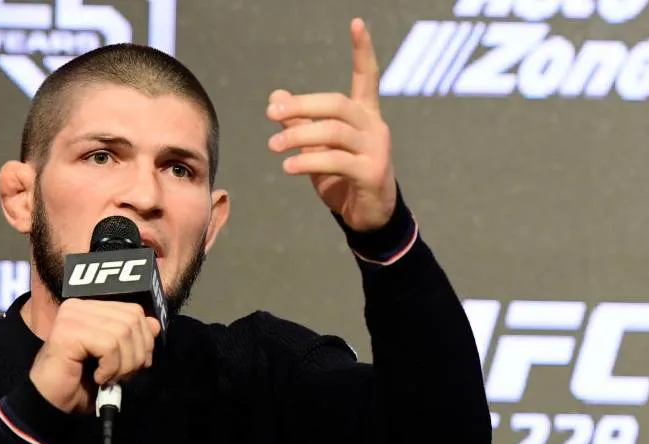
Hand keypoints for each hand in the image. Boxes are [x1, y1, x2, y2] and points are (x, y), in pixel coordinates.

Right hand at [29, 299, 160, 413]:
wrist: (51, 404)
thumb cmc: (81, 382)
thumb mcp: (116, 358)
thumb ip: (133, 338)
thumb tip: (154, 324)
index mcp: (90, 308)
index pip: (133, 310)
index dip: (143, 339)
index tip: (136, 364)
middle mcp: (78, 307)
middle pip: (132, 320)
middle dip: (136, 354)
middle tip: (122, 375)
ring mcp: (71, 317)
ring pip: (122, 333)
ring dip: (123, 364)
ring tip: (109, 378)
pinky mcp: (67, 332)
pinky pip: (108, 345)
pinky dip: (111, 367)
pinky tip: (98, 378)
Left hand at [266, 18, 396, 231]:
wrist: (368, 216)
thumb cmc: (343, 177)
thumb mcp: (319, 148)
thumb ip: (301, 122)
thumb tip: (275, 96)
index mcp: (365, 115)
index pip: (367, 76)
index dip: (363, 50)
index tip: (356, 23)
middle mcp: (374, 127)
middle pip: (337, 104)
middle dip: (301, 106)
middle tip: (271, 114)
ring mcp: (377, 150)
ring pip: (334, 132)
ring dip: (298, 137)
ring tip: (273, 147)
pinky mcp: (372, 173)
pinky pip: (335, 161)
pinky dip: (308, 162)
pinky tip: (288, 166)